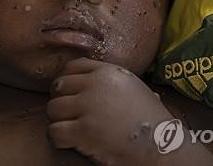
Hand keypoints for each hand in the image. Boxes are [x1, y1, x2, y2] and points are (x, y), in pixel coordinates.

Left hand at [47, 57, 170, 165]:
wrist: (160, 145)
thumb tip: (83, 80)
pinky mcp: (83, 131)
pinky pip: (54, 131)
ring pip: (53, 108)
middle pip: (59, 86)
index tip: (69, 94)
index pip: (72, 66)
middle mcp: (95, 84)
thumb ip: (107, 79)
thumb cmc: (148, 118)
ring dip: (58, 120)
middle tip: (69, 114)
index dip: (66, 80)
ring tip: (70, 128)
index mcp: (107, 71)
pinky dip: (58, 138)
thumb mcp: (131, 86)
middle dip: (61, 100)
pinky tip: (70, 142)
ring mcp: (88, 107)